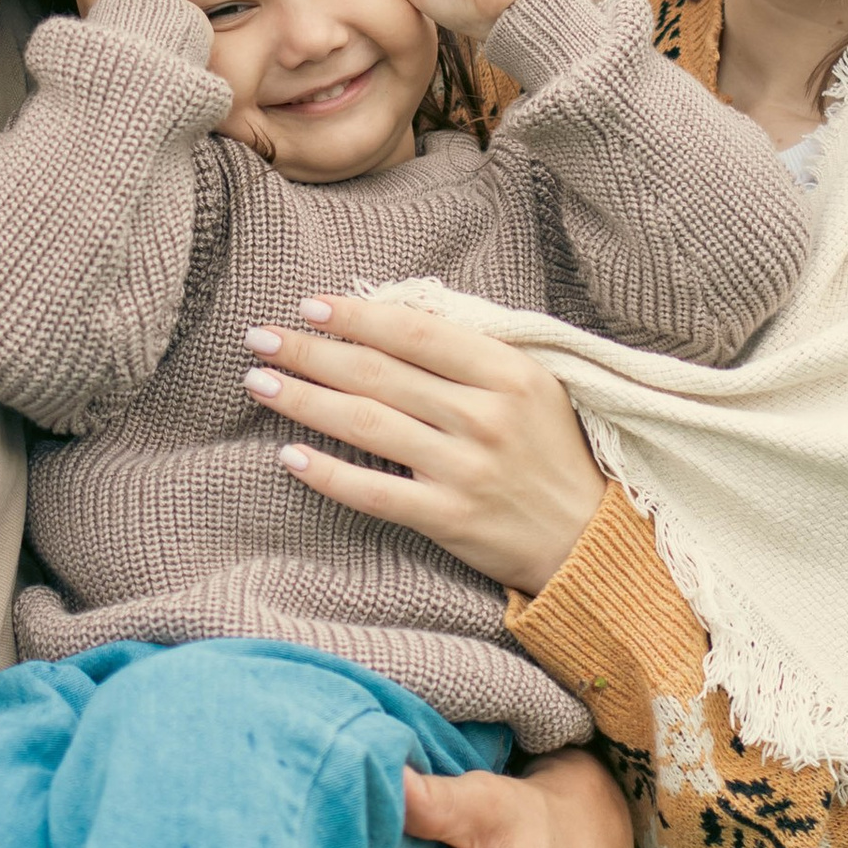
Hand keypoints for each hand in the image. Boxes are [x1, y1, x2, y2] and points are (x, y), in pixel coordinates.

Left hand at [244, 289, 609, 599]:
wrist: (588, 541)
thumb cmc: (551, 453)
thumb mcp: (533, 386)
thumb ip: (471, 353)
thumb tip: (391, 314)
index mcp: (508, 373)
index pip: (415, 332)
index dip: (357, 316)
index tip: (309, 306)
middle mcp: (486, 417)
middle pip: (379, 374)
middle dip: (311, 352)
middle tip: (260, 338)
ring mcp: (466, 469)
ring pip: (367, 425)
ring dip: (304, 400)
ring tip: (259, 383)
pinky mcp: (450, 518)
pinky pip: (375, 492)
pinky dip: (328, 473)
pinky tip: (289, 456)